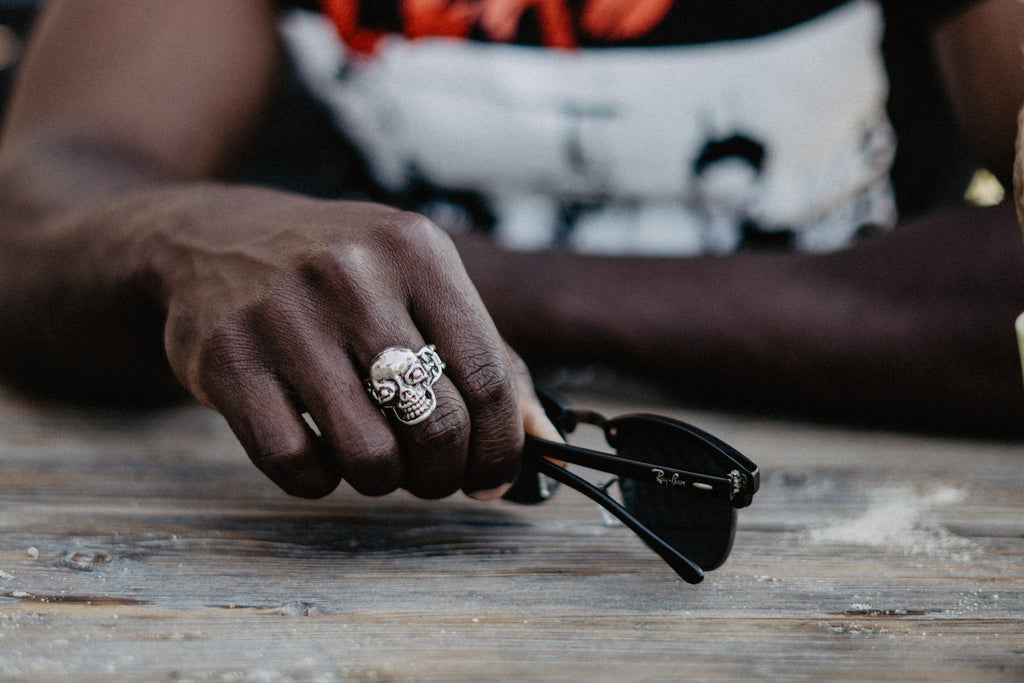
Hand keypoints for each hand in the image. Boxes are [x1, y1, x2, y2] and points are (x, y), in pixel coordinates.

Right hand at [158, 188, 523, 499]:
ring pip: (368, 456)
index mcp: (416, 250)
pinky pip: (295, 465)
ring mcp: (284, 317)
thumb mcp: (420, 282)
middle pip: (436, 424)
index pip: (488, 376)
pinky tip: (320, 453)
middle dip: (444, 474)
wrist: (215, 239)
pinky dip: (319, 481)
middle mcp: (352, 274)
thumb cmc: (340, 274)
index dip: (501, 447)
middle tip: (432, 474)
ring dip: (383, 479)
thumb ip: (487, 356)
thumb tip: (543, 443)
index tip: (494, 476)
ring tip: (376, 456)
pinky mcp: (227, 361)